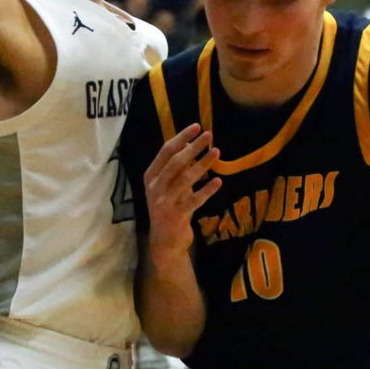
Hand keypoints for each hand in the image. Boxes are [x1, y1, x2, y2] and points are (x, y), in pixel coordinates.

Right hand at [143, 124, 221, 254]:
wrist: (164, 241)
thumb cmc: (169, 208)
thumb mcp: (169, 185)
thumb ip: (177, 167)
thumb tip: (189, 143)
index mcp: (151, 176)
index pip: (165, 151)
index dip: (181, 137)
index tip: (197, 126)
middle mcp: (154, 187)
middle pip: (175, 162)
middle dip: (193, 147)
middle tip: (209, 135)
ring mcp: (164, 202)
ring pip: (185, 178)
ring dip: (202, 164)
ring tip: (217, 152)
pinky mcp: (176, 215)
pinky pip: (194, 200)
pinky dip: (206, 190)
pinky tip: (218, 181)